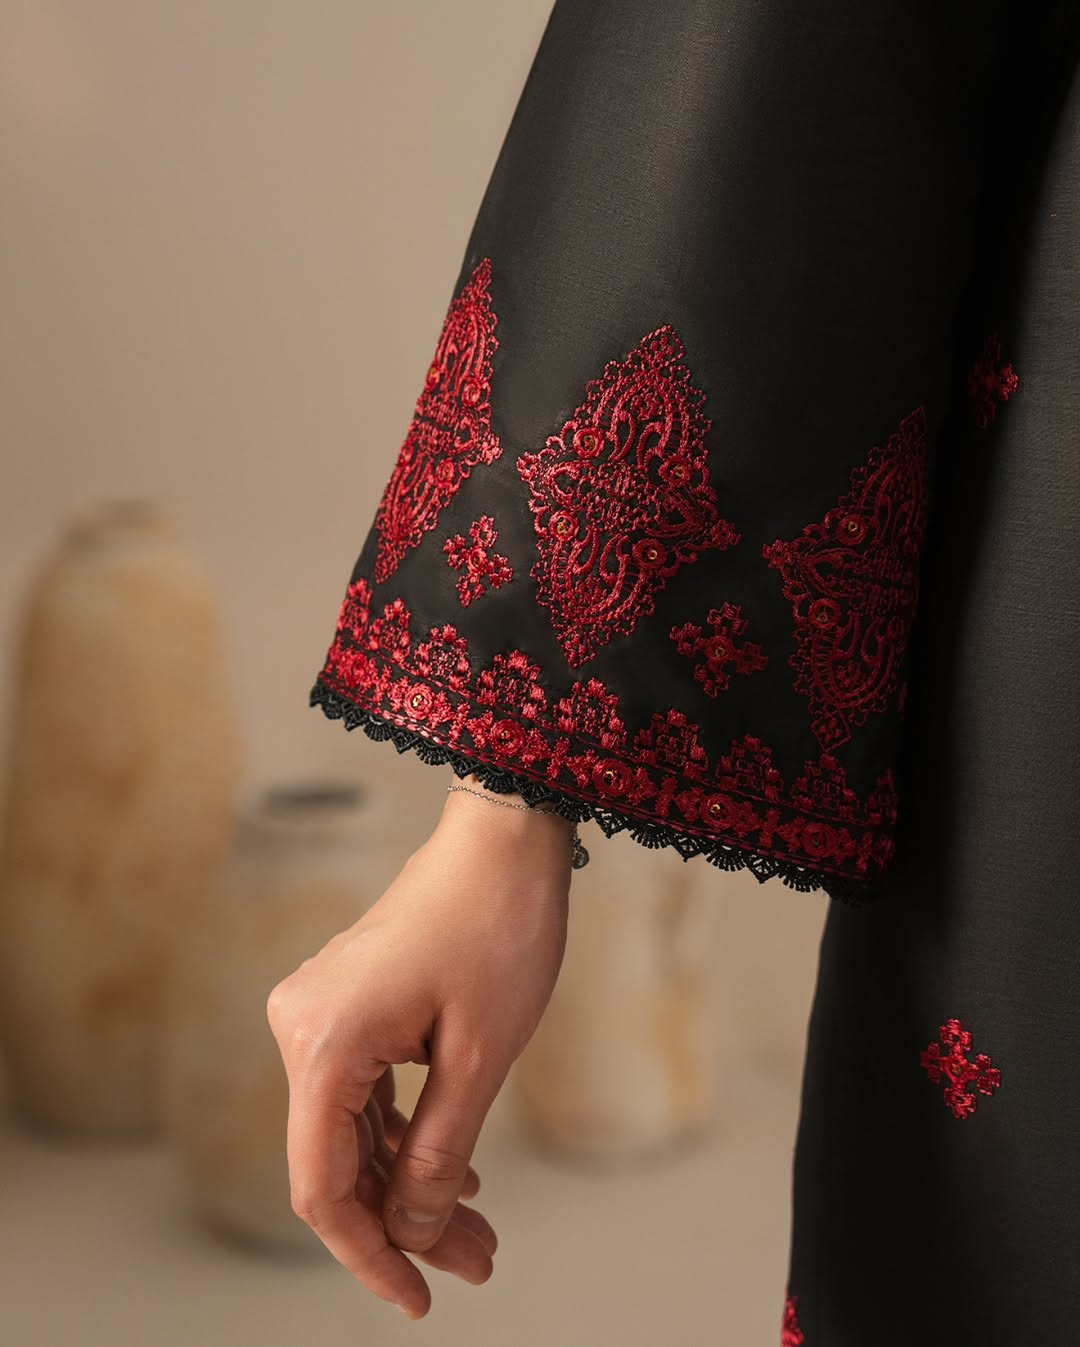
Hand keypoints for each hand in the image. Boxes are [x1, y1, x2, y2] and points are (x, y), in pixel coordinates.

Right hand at [266, 777, 572, 1319]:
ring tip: (479, 1234)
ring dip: (413, 1183)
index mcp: (323, 1044)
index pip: (323, 1186)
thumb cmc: (499, 930)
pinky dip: (408, 1135)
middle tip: (475, 1265)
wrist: (504, 838)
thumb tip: (413, 1231)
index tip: (418, 1300)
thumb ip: (438, 1151)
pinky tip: (458, 1169)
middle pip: (340, 1161)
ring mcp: (320, 1013)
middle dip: (406, 1222)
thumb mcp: (480, 1056)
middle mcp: (302, 1027)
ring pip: (355, 1131)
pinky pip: (365, 1093)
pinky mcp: (347, 1005)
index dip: (369, 1254)